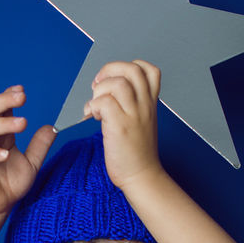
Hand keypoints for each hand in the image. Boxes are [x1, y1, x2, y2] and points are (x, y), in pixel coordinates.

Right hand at [0, 86, 56, 219]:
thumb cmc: (10, 186)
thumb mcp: (31, 163)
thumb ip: (40, 146)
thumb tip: (52, 127)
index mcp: (0, 135)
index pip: (2, 109)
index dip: (9, 98)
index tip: (21, 91)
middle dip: (4, 101)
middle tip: (21, 97)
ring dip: (4, 124)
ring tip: (23, 123)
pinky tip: (5, 154)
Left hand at [84, 60, 165, 189]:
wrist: (141, 176)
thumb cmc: (137, 152)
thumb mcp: (141, 121)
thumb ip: (131, 103)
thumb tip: (106, 88)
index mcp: (150, 102)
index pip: (148, 69)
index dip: (128, 66)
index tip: (114, 80)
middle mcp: (145, 105)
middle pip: (131, 69)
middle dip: (109, 71)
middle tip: (99, 87)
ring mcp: (134, 115)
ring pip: (117, 83)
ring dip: (99, 91)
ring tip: (96, 106)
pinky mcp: (120, 127)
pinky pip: (104, 103)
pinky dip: (93, 106)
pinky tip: (93, 117)